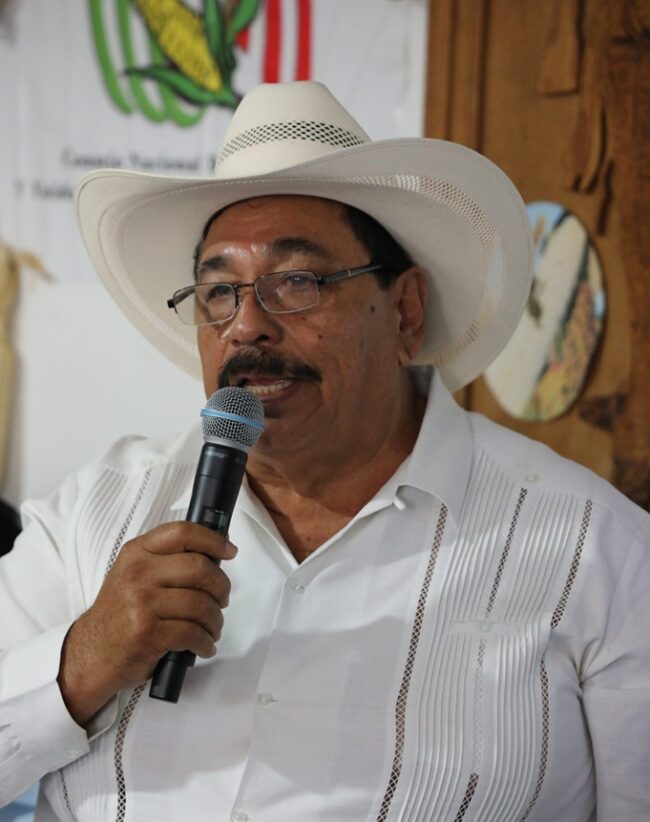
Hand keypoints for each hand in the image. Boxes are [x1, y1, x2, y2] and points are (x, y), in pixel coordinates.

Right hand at [57, 522, 235, 726]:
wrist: (90, 654)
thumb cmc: (119, 614)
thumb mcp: (133, 574)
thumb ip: (166, 560)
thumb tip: (215, 552)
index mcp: (136, 553)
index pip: (182, 533)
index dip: (213, 539)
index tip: (230, 551)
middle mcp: (138, 574)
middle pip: (200, 568)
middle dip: (221, 586)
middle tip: (222, 599)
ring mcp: (142, 604)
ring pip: (201, 603)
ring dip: (215, 620)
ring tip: (212, 628)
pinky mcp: (148, 634)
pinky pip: (192, 633)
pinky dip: (205, 642)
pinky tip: (203, 645)